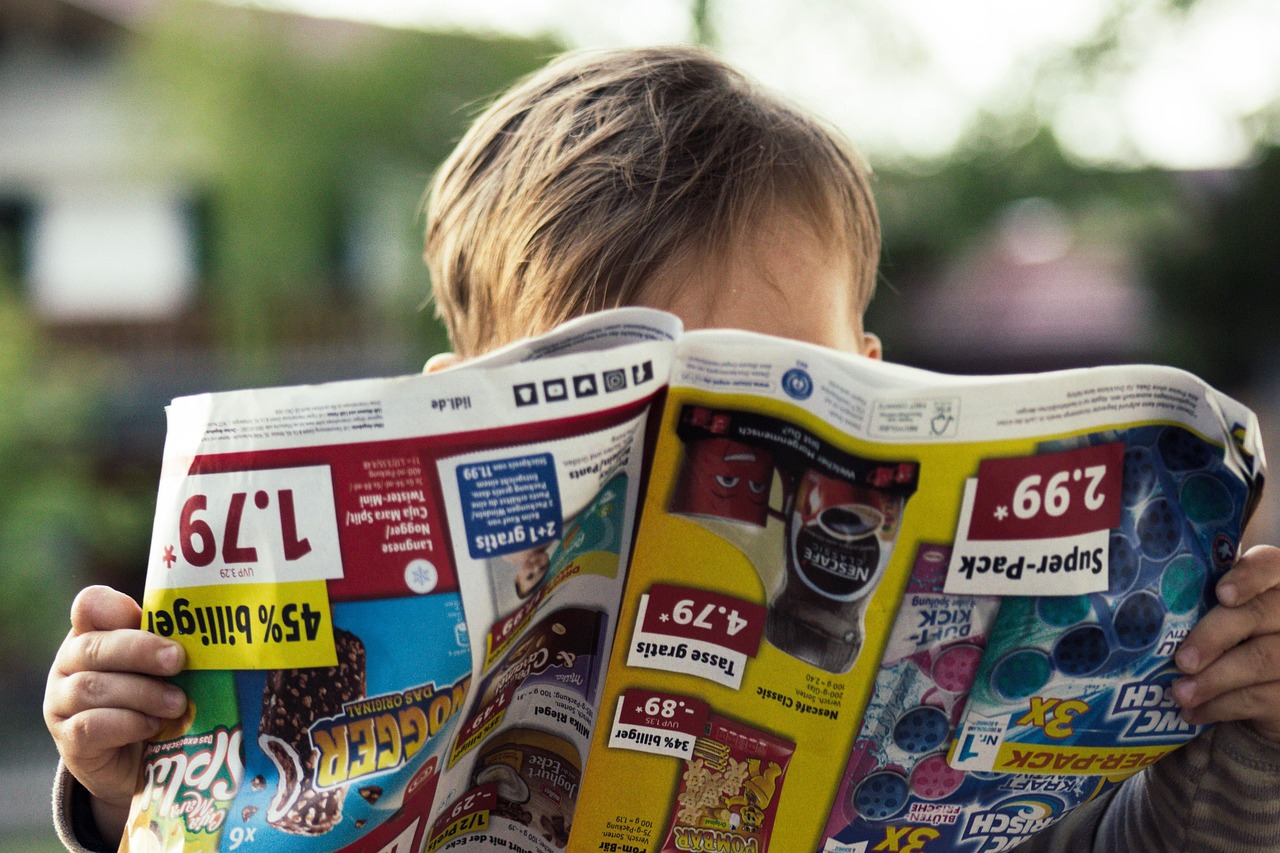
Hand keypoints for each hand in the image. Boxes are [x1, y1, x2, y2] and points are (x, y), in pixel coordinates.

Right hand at [43, 586, 188, 840]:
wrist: (138, 763)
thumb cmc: (156, 702)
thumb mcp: (165, 669)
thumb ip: (173, 645)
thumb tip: (221, 633)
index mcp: (94, 635)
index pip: (90, 605)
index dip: (113, 606)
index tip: (143, 616)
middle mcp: (70, 665)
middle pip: (93, 647)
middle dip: (140, 650)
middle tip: (178, 660)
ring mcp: (62, 704)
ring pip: (91, 688)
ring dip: (142, 693)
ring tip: (178, 703)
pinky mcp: (69, 742)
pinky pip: (91, 727)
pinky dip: (128, 724)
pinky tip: (154, 726)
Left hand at [1175, 544, 1279, 742]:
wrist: (1261, 698)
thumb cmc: (1227, 643)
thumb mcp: (1215, 618)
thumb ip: (1198, 603)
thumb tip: (1143, 603)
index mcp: (1274, 583)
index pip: (1270, 565)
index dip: (1248, 576)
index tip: (1221, 594)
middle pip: (1259, 613)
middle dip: (1214, 636)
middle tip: (1182, 660)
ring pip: (1261, 659)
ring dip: (1213, 679)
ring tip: (1179, 692)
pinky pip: (1260, 697)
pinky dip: (1221, 706)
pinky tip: (1193, 712)